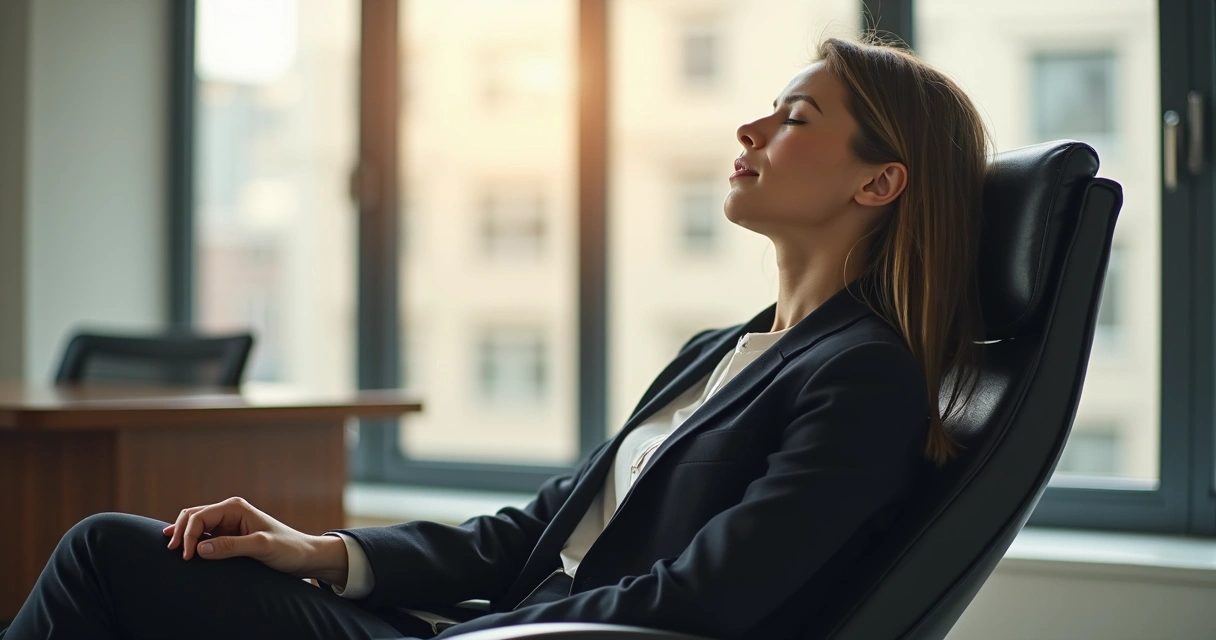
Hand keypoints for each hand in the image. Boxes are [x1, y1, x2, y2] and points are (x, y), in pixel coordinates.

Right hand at [162, 497, 348, 585]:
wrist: (304, 556)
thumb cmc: (288, 549)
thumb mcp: (261, 547)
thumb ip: (231, 546)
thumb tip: (200, 549)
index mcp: (235, 508)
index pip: (200, 516)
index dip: (188, 535)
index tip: (187, 557)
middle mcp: (229, 511)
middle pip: (193, 516)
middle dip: (180, 532)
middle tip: (172, 553)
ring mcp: (228, 523)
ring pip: (196, 525)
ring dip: (183, 535)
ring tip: (171, 550)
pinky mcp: (229, 536)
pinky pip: (204, 535)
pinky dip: (191, 541)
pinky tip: (181, 548)